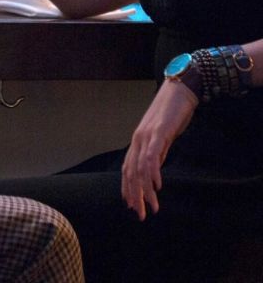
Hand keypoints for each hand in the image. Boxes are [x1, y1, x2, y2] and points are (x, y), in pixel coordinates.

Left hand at [121, 80, 198, 219]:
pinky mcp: (159, 131)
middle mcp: (138, 139)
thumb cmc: (172, 114)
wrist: (179, 91)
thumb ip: (157, 153)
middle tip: (140, 215)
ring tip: (151, 207)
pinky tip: (157, 185)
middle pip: (130, 172)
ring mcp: (147, 135)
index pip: (127, 169)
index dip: (127, 188)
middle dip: (134, 196)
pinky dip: (153, 172)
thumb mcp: (163, 138)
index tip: (132, 206)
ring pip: (140, 167)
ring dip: (145, 190)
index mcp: (138, 141)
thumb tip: (154, 173)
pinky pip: (152, 155)